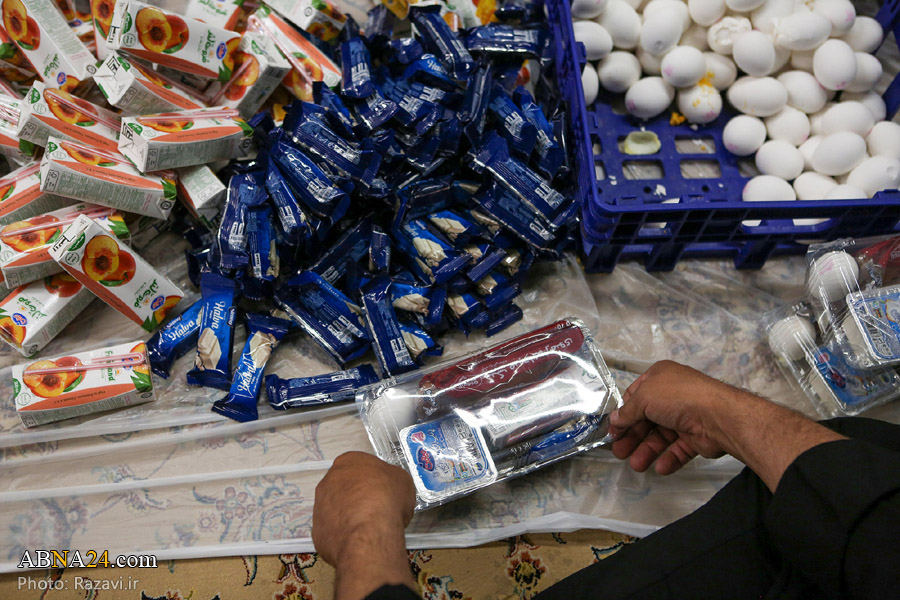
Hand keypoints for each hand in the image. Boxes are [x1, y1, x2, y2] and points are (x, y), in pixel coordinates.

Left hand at [313, 451, 417, 599]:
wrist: (370, 532)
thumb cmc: (385, 501)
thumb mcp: (402, 479)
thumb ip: (391, 479)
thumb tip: (391, 487)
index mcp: (348, 461)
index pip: (359, 465)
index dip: (373, 478)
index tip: (382, 488)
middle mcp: (328, 481)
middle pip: (344, 485)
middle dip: (358, 495)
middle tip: (375, 506)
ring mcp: (320, 506)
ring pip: (336, 508)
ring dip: (349, 514)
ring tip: (369, 524)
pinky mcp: (318, 530)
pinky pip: (333, 530)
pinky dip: (344, 533)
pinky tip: (359, 537)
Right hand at [609, 361, 733, 475]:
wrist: (717, 416)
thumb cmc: (677, 398)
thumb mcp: (643, 398)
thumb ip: (627, 412)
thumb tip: (614, 421)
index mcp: (660, 378)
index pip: (635, 395)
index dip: (623, 413)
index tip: (613, 430)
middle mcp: (672, 396)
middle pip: (646, 419)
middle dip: (633, 437)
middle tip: (619, 453)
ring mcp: (685, 417)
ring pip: (661, 436)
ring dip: (647, 451)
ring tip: (637, 466)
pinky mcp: (696, 436)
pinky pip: (678, 449)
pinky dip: (668, 458)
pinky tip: (660, 468)